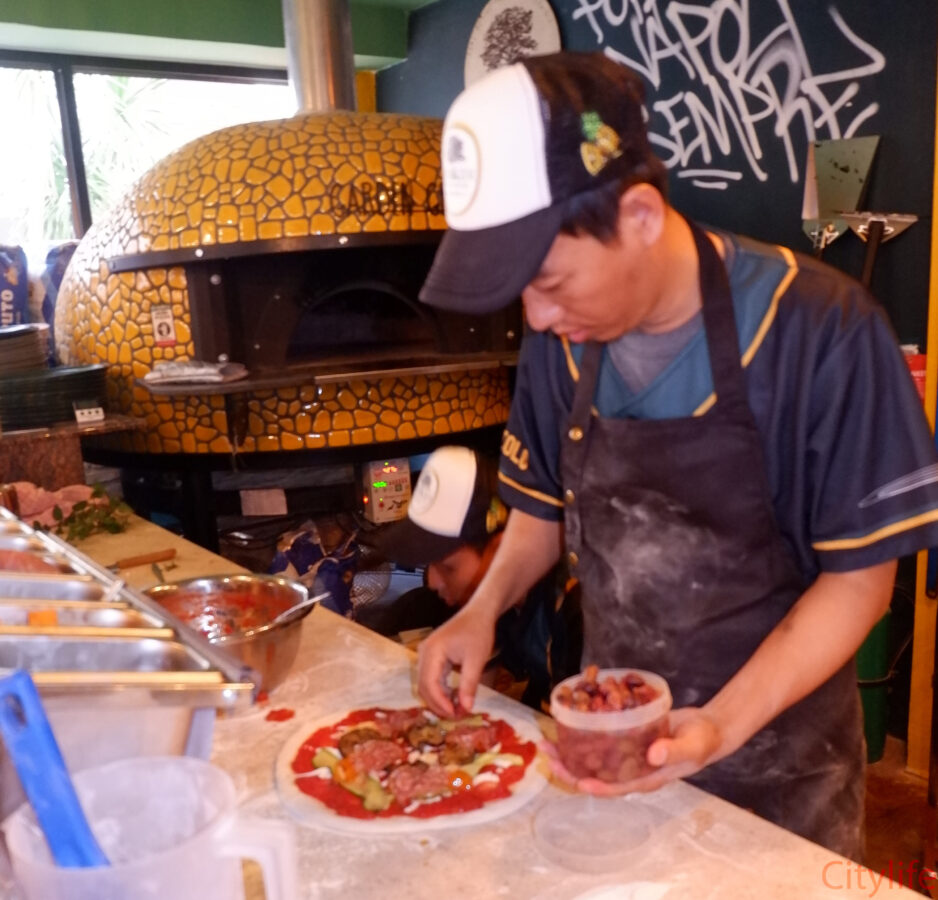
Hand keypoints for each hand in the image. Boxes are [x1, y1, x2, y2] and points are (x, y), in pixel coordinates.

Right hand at [416, 603, 496, 716]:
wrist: (478, 613)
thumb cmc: (478, 633)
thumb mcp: (476, 659)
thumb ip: (469, 684)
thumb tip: (466, 708)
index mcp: (432, 651)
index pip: (429, 683)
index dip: (440, 702)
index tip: (455, 714)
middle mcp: (423, 652)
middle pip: (423, 685)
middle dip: (438, 703)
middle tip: (456, 716)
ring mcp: (425, 654)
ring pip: (425, 683)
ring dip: (438, 699)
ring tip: (456, 709)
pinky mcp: (431, 656)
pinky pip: (430, 677)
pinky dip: (440, 690)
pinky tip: (453, 698)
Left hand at [543, 707, 723, 795]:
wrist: (708, 727)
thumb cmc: (703, 741)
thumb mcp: (692, 747)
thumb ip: (673, 751)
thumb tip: (651, 754)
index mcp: (646, 778)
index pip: (615, 788)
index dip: (594, 786)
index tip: (576, 780)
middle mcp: (632, 769)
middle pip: (595, 774)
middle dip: (569, 767)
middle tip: (548, 752)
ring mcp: (627, 754)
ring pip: (593, 757)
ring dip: (570, 751)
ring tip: (548, 739)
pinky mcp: (626, 737)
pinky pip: (602, 739)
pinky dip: (585, 732)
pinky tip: (570, 720)